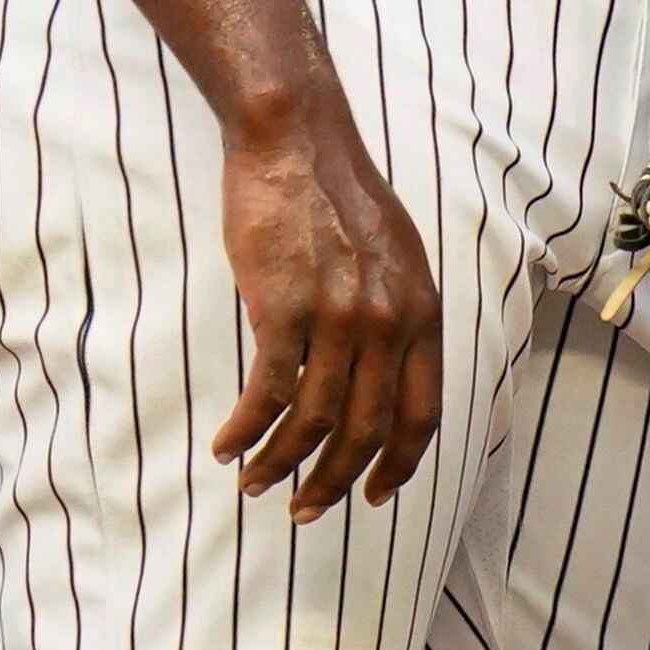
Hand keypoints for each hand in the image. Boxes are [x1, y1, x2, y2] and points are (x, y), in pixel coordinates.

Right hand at [208, 92, 442, 522]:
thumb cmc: (338, 194)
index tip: (373, 495)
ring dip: (281, 465)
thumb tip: (386, 371)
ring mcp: (338, 318)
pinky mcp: (285, 309)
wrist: (295, 140)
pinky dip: (246, 429)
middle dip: (333, 483)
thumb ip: (399, 315)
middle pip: (365, 432)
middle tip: (304, 510)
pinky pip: (267, 393)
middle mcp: (389, 323)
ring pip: (313, 422)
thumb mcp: (397, 256)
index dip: (398, 466)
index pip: (421, 415)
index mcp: (422, 313)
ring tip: (255, 484)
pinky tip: (227, 445)